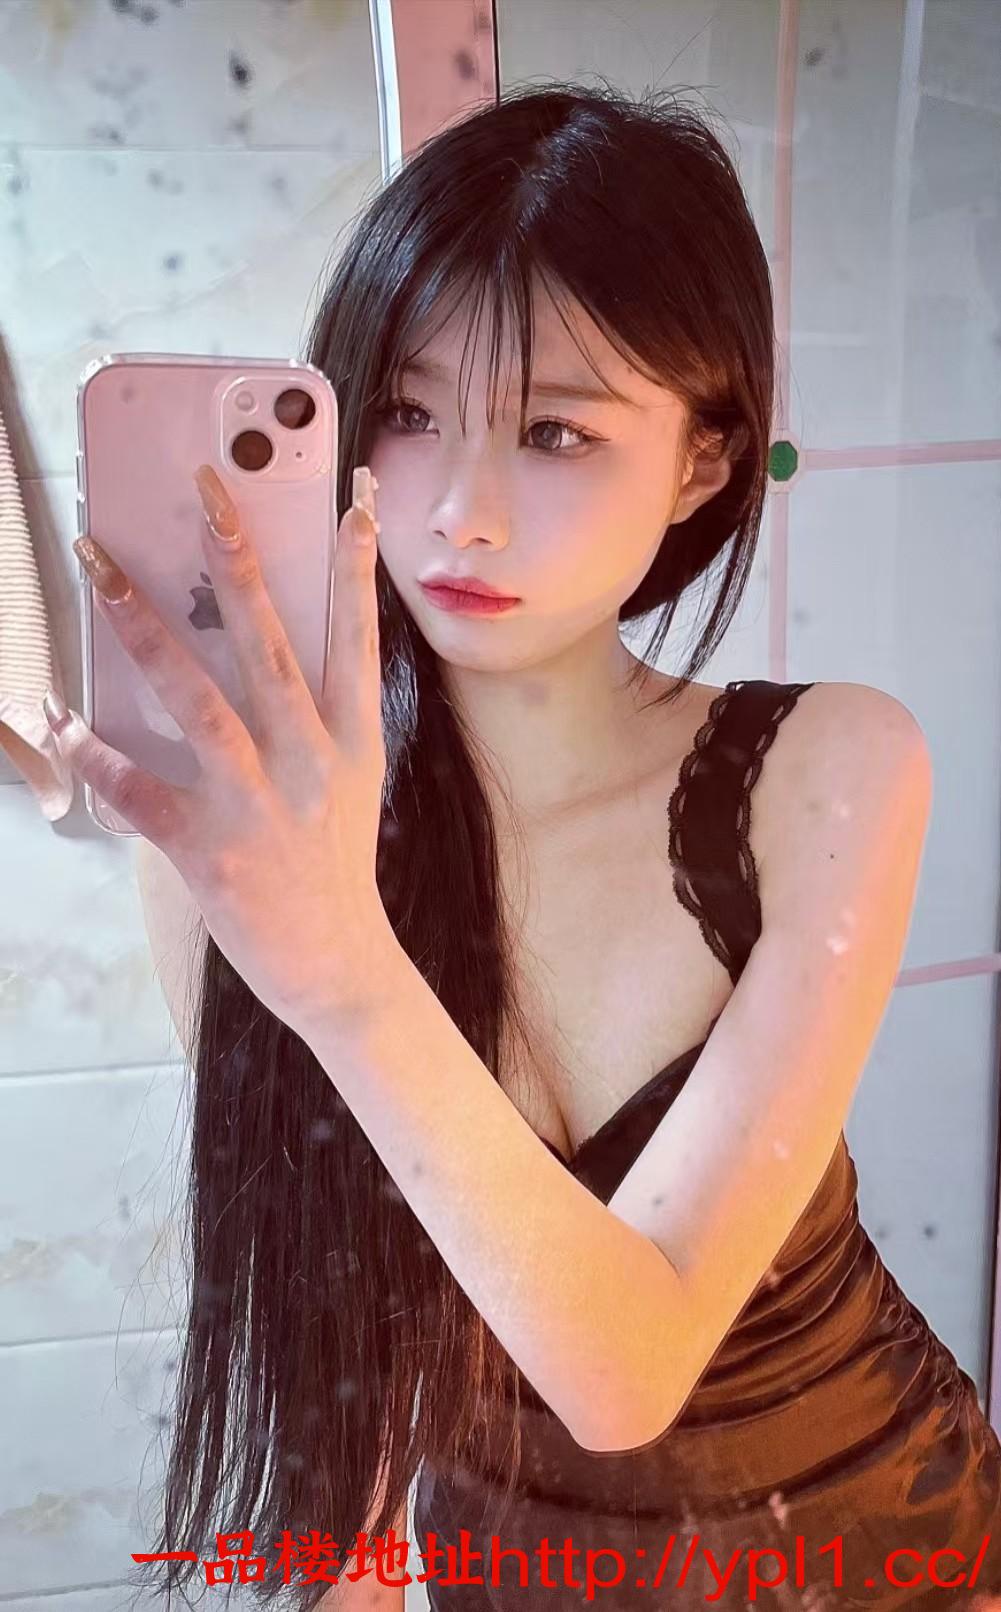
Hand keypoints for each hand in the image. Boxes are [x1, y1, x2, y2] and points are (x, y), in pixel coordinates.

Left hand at [44, 462, 397, 1039]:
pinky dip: (93, 752)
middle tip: (207, 489)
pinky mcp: (209, 851)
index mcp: (352, 744)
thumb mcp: (348, 786)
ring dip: (145, 630)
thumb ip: (312, 721)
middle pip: (269, 646)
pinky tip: (56, 715)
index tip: (350, 503)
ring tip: (104, 570)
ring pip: (197, 700)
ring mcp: (260, 805)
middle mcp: (311, 764)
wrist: (338, 968)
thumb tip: (250, 650)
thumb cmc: (333, 868)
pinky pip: (138, 789)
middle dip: (235, 563)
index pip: (357, 640)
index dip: (355, 570)